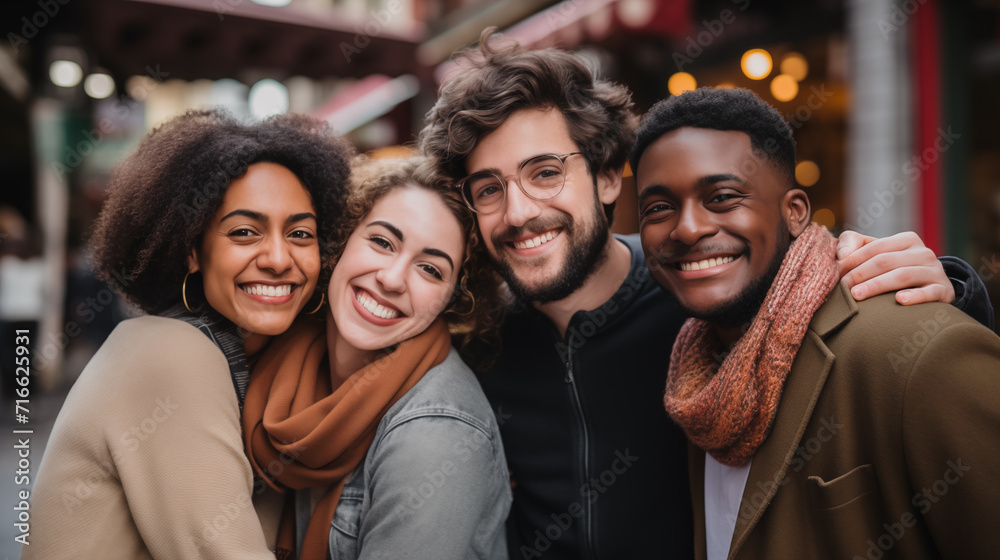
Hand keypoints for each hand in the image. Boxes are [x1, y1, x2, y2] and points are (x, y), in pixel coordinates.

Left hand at [836, 230, 954, 304]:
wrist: (932, 290)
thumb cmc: (894, 270)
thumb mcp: (876, 253)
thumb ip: (854, 244)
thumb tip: (841, 254)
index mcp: (906, 240)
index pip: (874, 248)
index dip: (852, 260)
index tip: (835, 274)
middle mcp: (923, 253)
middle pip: (885, 261)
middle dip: (860, 274)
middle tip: (842, 287)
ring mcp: (935, 271)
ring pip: (903, 275)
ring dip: (877, 285)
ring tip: (857, 295)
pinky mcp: (944, 291)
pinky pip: (929, 293)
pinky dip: (915, 296)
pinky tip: (899, 301)